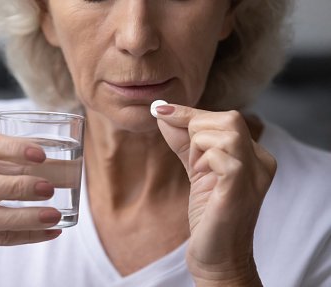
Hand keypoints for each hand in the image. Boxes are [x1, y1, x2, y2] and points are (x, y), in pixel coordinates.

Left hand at [156, 104, 275, 285]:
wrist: (217, 257)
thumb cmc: (209, 215)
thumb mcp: (197, 169)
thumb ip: (184, 142)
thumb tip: (164, 113)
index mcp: (253, 154)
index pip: (225, 118)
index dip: (190, 114)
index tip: (161, 110)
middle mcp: (260, 161)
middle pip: (229, 117)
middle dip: (196, 128)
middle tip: (192, 159)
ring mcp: (255, 174)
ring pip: (226, 132)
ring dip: (199, 145)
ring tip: (198, 170)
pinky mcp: (241, 187)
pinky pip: (222, 155)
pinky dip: (203, 160)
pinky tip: (202, 176)